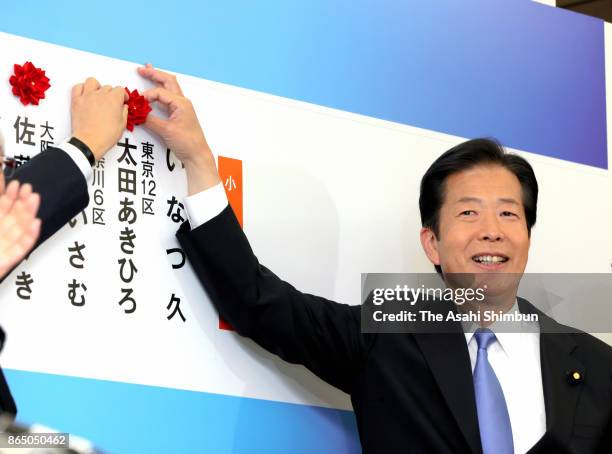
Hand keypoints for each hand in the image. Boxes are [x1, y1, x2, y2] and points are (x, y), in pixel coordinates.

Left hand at [0, 181, 40, 278]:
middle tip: (26, 187)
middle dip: (21, 200)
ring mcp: (3, 247)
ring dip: (29, 212)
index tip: (11, 180)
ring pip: (20, 227)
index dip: (5, 193)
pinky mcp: (9, 260)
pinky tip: (36, 223)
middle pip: (12, 215)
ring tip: (33, 198)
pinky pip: (23, 247)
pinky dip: (31, 236)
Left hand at [71, 77, 128, 159]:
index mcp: (113, 100)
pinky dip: (81, 88)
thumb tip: (123, 107)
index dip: (123, 95)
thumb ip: (124, 112)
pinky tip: (85, 94)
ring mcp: (87, 96)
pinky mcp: (76, 101)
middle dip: (111, 94)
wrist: (89, 142)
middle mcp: (100, 95)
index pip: (120, 90)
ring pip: (92, 81)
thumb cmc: (105, 136)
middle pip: (107, 87)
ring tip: (98, 94)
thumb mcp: (122, 125)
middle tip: (111, 102)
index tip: (123, 100)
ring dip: (96, 86)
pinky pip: (77, 87)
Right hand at [138, 64, 220, 194]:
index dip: (146, 95)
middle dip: (154, 74)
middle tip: (141, 69)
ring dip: (159, 79)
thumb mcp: (166, 130)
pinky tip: (155, 90)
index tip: (137, 102)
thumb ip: (150, 120)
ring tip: (148, 71)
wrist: (197, 154)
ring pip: (170, 87)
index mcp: (181, 103)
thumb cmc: (187, 142)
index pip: (159, 92)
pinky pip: (169, 97)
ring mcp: (182, 108)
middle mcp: (182, 102)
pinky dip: (160, 91)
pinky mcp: (179, 114)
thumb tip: (137, 113)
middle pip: (168, 81)